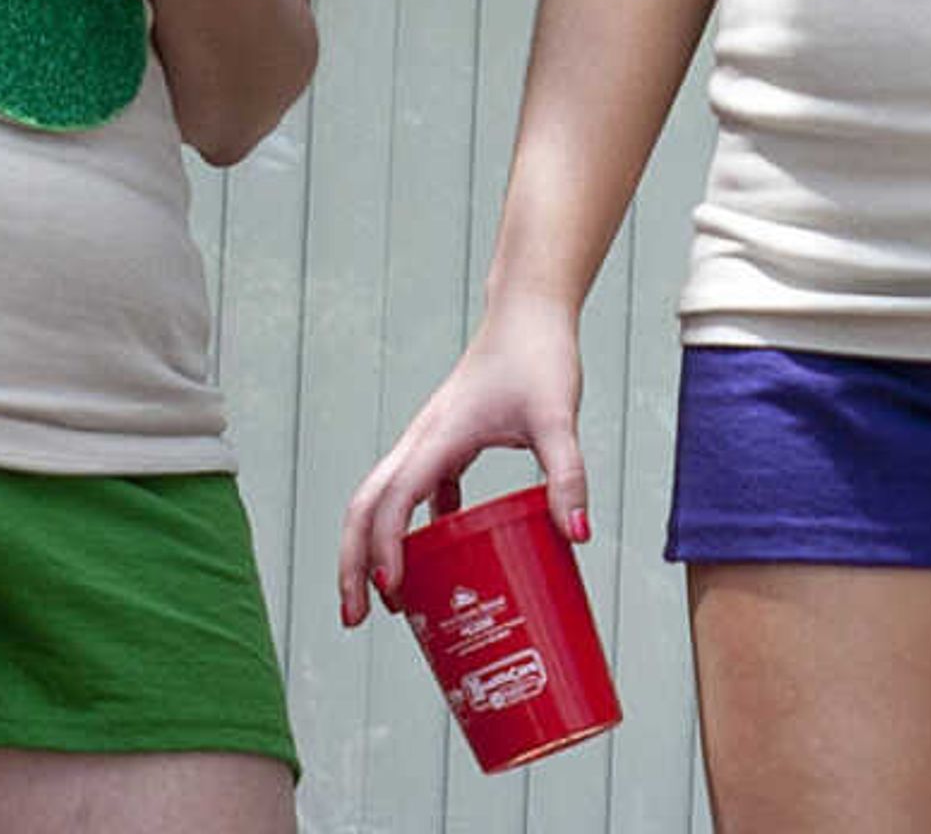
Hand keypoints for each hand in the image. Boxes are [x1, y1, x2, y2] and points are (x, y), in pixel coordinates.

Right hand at [334, 302, 589, 627]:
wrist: (530, 313)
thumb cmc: (539, 357)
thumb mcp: (558, 420)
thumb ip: (568, 476)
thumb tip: (579, 537)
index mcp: (437, 437)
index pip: (394, 501)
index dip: (387, 548)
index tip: (393, 592)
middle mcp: (419, 441)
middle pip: (363, 507)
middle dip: (351, 564)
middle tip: (355, 617)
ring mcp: (427, 442)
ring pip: (377, 501)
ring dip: (368, 550)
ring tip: (381, 604)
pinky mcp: (444, 444)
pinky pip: (413, 493)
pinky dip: (411, 530)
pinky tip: (438, 559)